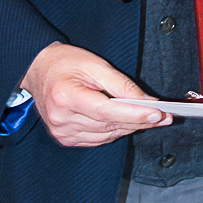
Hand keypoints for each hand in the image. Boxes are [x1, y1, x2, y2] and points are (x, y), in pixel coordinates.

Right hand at [19, 42, 171, 147]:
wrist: (37, 70)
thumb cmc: (64, 63)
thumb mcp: (95, 65)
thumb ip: (121, 84)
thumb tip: (146, 101)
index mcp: (65, 97)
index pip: (107, 111)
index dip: (135, 114)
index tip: (158, 113)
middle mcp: (61, 118)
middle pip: (110, 125)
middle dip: (140, 121)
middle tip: (165, 116)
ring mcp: (62, 132)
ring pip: (107, 135)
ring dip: (130, 127)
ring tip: (150, 118)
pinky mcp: (65, 138)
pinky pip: (99, 139)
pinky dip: (115, 131)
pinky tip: (126, 122)